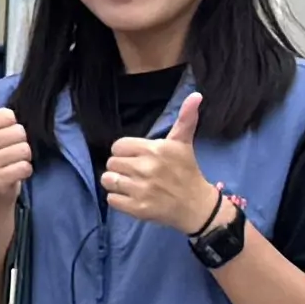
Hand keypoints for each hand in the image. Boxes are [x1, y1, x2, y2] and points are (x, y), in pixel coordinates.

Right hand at [0, 73, 31, 208]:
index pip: (8, 115)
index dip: (10, 126)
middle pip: (18, 132)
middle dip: (18, 142)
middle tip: (5, 153)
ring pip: (23, 149)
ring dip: (22, 157)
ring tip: (8, 163)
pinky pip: (25, 166)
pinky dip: (24, 171)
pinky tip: (11, 175)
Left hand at [100, 90, 219, 235]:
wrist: (196, 206)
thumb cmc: (186, 171)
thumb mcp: (184, 143)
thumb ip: (185, 119)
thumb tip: (196, 95)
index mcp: (155, 150)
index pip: (118, 146)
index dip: (124, 152)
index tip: (136, 157)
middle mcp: (146, 168)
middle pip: (112, 163)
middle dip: (120, 167)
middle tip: (135, 172)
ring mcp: (141, 189)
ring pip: (108, 180)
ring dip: (116, 183)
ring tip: (130, 185)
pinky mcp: (138, 208)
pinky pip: (111, 200)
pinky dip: (118, 199)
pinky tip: (132, 197)